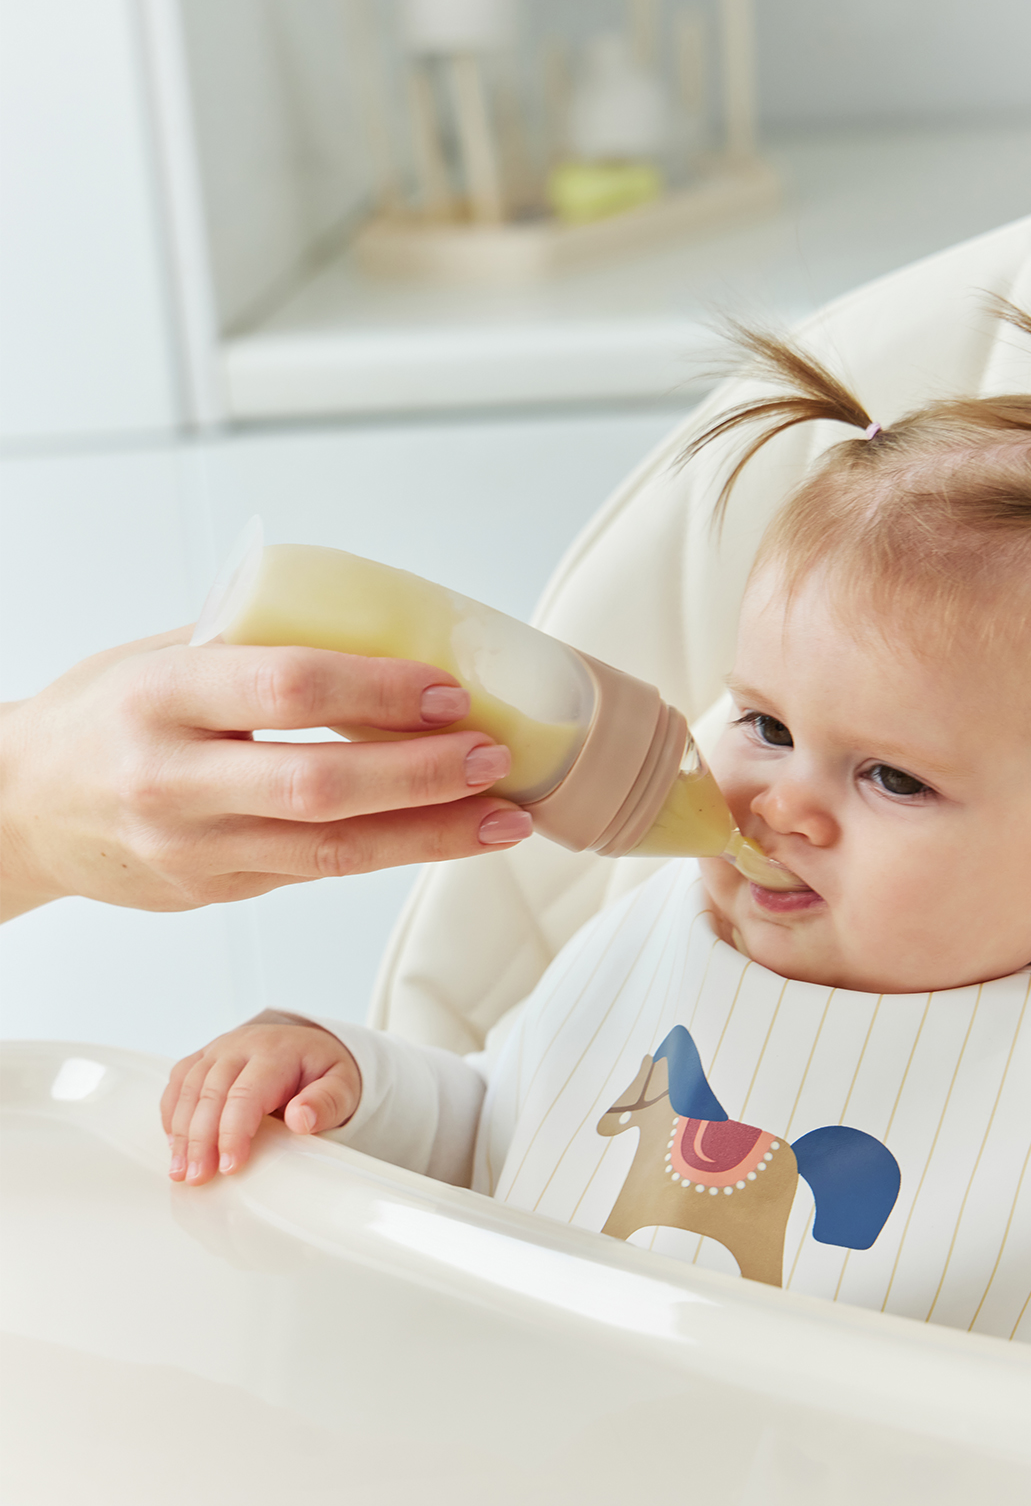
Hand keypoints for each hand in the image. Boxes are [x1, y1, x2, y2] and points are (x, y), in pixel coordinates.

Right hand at [0, 628, 531, 919]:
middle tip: (495, 755)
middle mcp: (171, 780)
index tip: (449, 689)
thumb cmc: (103, 714)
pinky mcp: (214, 893)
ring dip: (430, 834)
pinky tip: (448, 835)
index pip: (285, 689)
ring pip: (331, 851)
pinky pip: (320, 873)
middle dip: (422, 774)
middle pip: (319, 784)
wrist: (20, 809)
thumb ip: (253, 635)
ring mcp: (192, 850)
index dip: (377, 690)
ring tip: (506, 817)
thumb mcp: (159, 653)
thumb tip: (376, 612)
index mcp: (159, 697)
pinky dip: (393, 853)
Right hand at [162, 1022, 360, 1183]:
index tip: (230, 1166)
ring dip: (181, 1132)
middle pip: (210, 1092)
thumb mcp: (342, 1086)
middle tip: (199, 1178)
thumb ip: (327, 1103)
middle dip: (201, 1139)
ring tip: (181, 1171)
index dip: (233, 1132)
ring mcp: (219, 1049)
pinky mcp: (204, 1057)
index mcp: (276, 1052)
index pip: (246, 1093)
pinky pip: (178, 1081)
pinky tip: (175, 1143)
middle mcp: (241, 1046)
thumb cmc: (323, 1071)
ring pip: (188, 1088)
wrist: (311, 1045)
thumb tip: (300, 1119)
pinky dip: (172, 1113)